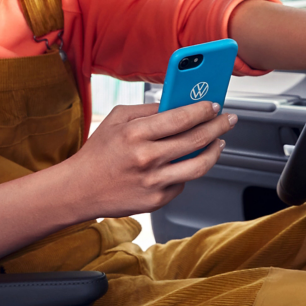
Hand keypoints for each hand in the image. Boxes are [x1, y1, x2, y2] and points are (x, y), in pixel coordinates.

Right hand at [62, 101, 236, 218]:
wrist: (78, 190)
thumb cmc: (97, 153)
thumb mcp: (116, 119)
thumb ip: (147, 110)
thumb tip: (178, 104)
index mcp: (135, 133)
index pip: (180, 118)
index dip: (203, 110)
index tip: (214, 105)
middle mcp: (146, 158)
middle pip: (196, 140)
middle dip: (218, 127)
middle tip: (227, 120)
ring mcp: (153, 182)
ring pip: (199, 165)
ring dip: (215, 151)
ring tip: (219, 141)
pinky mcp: (156, 201)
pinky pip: (183, 182)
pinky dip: (189, 170)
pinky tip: (190, 161)